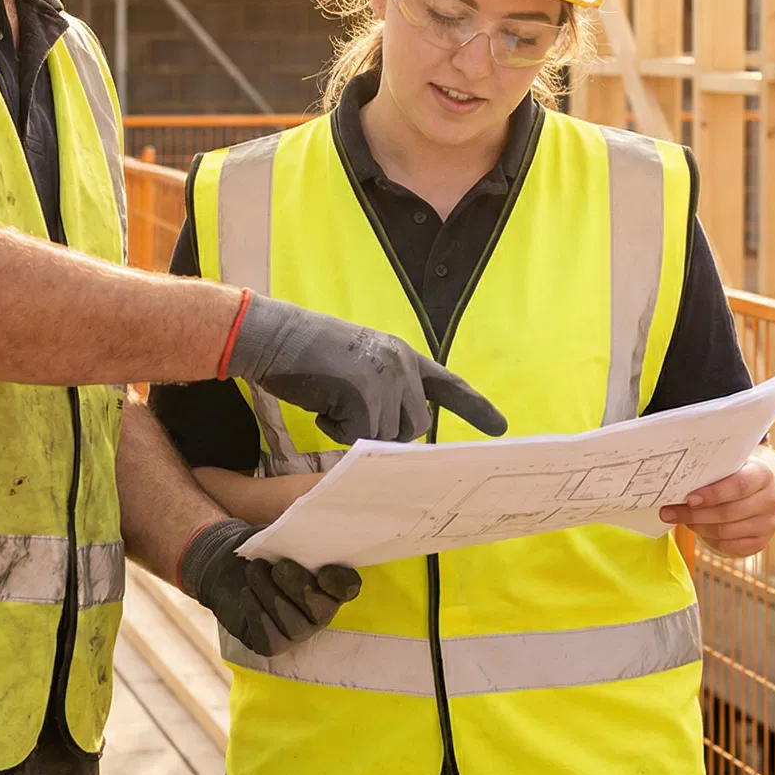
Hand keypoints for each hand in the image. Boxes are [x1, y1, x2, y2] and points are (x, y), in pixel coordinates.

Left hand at [177, 518, 361, 656]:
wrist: (229, 565)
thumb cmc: (263, 549)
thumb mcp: (282, 535)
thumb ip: (299, 535)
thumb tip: (310, 524)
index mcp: (329, 582)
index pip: (349, 588)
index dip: (341, 583)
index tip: (323, 571)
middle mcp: (320, 611)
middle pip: (322, 610)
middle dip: (299, 587)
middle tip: (279, 566)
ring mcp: (298, 631)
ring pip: (293, 625)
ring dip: (270, 594)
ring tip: (253, 570)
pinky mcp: (272, 644)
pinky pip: (270, 639)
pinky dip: (256, 613)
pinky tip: (247, 593)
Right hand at [224, 293, 507, 443]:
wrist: (274, 335)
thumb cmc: (306, 353)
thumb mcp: (359, 364)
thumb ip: (385, 390)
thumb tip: (397, 435)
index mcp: (402, 355)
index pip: (447, 383)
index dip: (474, 407)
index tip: (500, 429)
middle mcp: (401, 365)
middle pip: (413, 426)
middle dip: (383, 432)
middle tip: (346, 411)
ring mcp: (384, 379)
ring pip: (387, 436)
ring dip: (356, 431)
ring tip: (330, 401)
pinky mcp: (364, 396)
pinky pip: (359, 439)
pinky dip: (335, 430)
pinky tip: (320, 404)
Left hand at [657, 446, 774, 557]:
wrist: (767, 490)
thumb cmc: (740, 473)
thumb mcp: (733, 464)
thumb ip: (713, 469)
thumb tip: (676, 478)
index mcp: (764, 475)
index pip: (739, 486)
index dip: (713, 494)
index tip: (688, 498)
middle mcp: (771, 501)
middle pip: (728, 513)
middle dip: (694, 515)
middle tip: (668, 512)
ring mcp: (768, 524)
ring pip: (726, 532)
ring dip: (698, 527)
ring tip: (680, 519)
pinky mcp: (761, 542)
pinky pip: (729, 546)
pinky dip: (709, 539)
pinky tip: (698, 529)